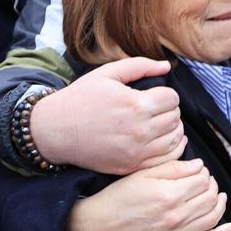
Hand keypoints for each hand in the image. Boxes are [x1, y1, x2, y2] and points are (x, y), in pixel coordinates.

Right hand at [31, 57, 185, 174]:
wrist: (56, 130)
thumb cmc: (80, 99)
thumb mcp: (107, 73)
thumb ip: (140, 66)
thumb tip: (166, 65)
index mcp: (136, 105)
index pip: (172, 99)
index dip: (167, 94)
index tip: (157, 95)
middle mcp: (140, 130)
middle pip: (175, 118)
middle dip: (169, 110)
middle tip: (157, 109)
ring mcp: (137, 151)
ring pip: (175, 139)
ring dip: (172, 129)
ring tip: (160, 123)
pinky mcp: (132, 166)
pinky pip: (166, 159)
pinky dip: (171, 149)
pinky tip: (165, 140)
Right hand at [67, 159, 230, 230]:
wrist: (101, 225)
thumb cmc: (120, 196)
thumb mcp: (144, 174)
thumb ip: (174, 168)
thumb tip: (199, 166)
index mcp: (169, 194)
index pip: (202, 180)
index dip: (203, 173)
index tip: (197, 171)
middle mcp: (176, 216)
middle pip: (210, 197)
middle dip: (211, 185)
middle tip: (204, 181)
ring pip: (212, 216)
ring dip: (219, 203)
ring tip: (216, 195)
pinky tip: (230, 226)